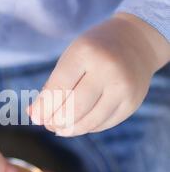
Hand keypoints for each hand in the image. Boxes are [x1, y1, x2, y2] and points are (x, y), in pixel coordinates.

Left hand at [29, 14, 169, 135]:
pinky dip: (87, 127)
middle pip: (75, 108)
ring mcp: (123, 88)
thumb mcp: (71, 57)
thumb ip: (53, 85)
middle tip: (48, 123)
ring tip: (59, 128)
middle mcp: (108, 70)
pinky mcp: (132, 103)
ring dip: (70, 129)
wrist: (136, 41)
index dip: (44, 107)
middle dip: (56, 121)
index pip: (59, 88)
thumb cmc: (93, 50)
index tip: (35, 117)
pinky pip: (104, 124)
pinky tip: (79, 124)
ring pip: (90, 121)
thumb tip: (34, 115)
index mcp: (86, 52)